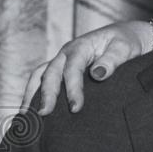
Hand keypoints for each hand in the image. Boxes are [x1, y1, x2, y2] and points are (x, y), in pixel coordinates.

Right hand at [21, 21, 152, 113]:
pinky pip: (43, 79)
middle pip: (50, 73)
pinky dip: (34, 92)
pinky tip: (30, 109)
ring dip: (32, 94)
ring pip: (40, 75)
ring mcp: (62, 60)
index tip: (75, 108)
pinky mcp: (62, 68)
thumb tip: (97, 74)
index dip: (72, 89)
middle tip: (44, 115)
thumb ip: (112, 60)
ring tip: (26, 115)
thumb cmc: (127, 42)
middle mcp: (66, 53)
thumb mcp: (124, 48)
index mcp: (81, 47)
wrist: (126, 36)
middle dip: (46, 94)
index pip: (72, 69)